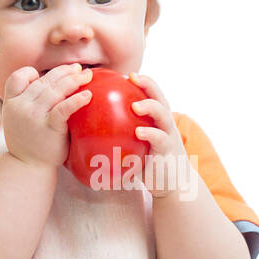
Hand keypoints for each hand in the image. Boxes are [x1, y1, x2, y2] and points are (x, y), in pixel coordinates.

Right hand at [0, 63, 93, 168]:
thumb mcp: (13, 120)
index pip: (18, 77)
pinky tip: (88, 95)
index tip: (48, 75)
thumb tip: (16, 87)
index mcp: (11, 102)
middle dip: (64, 72)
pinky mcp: (49, 128)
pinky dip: (77, 100)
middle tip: (78, 69)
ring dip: (74, 80)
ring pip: (55, 90)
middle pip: (43, 81)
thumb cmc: (26, 143)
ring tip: (87, 76)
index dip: (32, 73)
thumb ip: (16, 104)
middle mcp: (20, 106)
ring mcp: (34, 116)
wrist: (28, 167)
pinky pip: (64, 108)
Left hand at [127, 73, 190, 198]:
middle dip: (148, 84)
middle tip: (132, 77)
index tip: (125, 74)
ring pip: (163, 115)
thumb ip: (122, 135)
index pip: (153, 94)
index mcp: (158, 119)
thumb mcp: (136, 145)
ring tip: (136, 105)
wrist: (172, 184)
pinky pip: (160, 139)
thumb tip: (87, 131)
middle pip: (160, 97)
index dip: (142, 81)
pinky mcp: (168, 151)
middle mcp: (166, 123)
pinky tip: (138, 132)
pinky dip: (150, 134)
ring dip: (150, 107)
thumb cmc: (148, 164)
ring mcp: (169, 136)